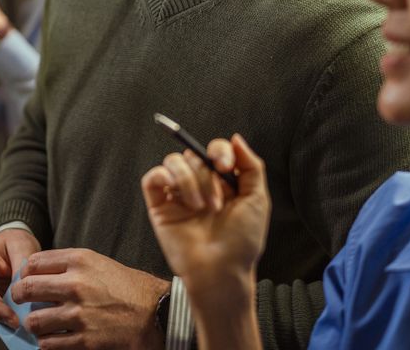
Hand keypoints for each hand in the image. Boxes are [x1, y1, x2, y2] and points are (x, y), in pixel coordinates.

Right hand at [0, 228, 40, 335]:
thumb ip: (21, 265)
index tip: (13, 320)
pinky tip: (17, 329)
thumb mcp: (20, 245)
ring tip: (20, 331)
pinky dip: (3, 323)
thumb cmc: (13, 242)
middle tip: (18, 330)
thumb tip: (23, 290)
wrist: (11, 244)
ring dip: (1, 325)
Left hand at [11, 249, 168, 348]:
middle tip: (21, 300)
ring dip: (34, 324)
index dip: (25, 271)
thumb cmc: (127, 286)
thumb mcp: (99, 263)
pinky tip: (55, 337)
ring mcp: (78, 314)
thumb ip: (71, 265)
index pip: (35, 262)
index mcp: (81, 260)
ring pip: (34, 321)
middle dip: (19, 296)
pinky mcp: (82, 340)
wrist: (152, 312)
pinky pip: (48, 344)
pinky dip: (47, 342)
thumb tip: (40, 273)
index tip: (26, 278)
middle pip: (27, 288)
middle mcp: (76, 284)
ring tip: (42, 323)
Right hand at [141, 134, 269, 297]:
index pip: (214, 150)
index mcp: (220, 182)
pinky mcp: (160, 206)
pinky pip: (153, 177)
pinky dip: (167, 178)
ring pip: (174, 161)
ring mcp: (178, 195)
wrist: (222, 271)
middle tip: (216, 202)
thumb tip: (235, 138)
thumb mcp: (257, 199)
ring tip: (201, 206)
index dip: (219, 150)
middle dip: (207, 173)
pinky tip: (183, 200)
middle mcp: (198, 185)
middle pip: (194, 154)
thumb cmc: (242, 241)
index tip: (225, 165)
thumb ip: (250, 166)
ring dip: (190, 179)